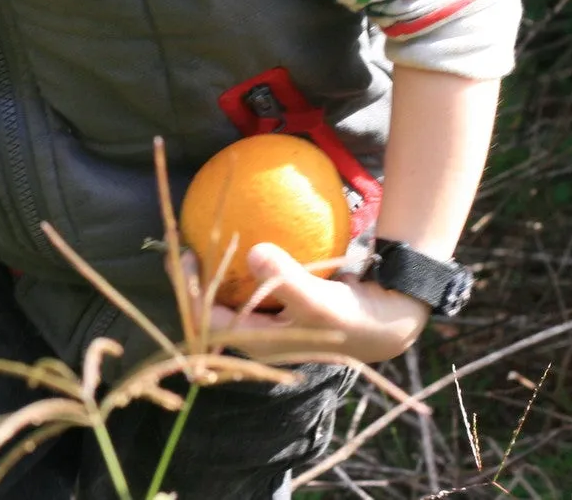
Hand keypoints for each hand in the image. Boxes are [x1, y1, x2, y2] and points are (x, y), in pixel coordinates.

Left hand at [207, 243, 429, 363]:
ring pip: (235, 292)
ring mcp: (272, 317)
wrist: (387, 322)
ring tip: (211, 236)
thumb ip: (285, 279)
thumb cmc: (350, 319)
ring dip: (221, 269)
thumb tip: (252, 252)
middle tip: (189, 244)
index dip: (190, 291)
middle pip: (215, 306)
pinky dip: (251, 259)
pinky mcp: (286, 300)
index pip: (208, 320)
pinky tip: (251, 230)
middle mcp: (259, 333)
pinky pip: (259, 277)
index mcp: (257, 341)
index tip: (184, 256)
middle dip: (198, 279)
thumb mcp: (318, 302)